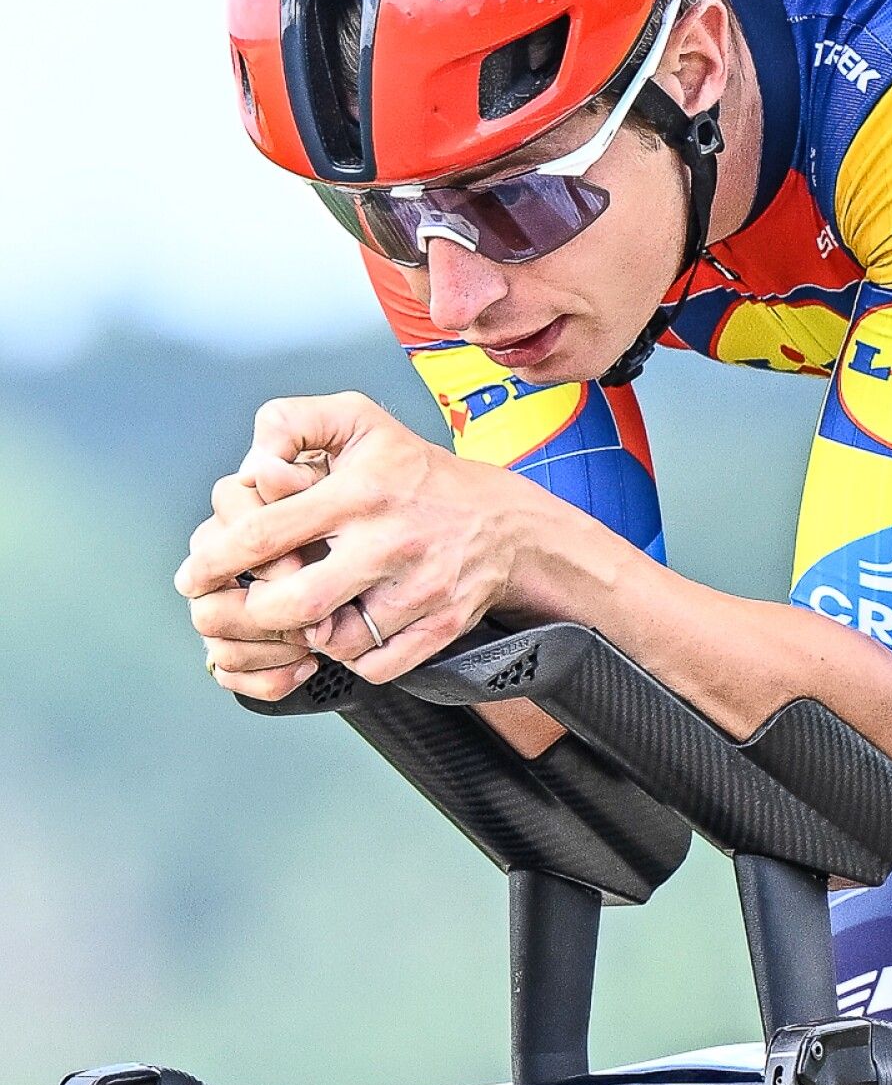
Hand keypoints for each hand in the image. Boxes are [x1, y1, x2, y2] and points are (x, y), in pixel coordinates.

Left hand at [175, 392, 545, 684]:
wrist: (503, 521)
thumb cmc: (414, 471)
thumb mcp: (356, 419)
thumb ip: (289, 422)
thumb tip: (250, 471)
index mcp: (360, 491)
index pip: (265, 532)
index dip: (215, 561)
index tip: (195, 575)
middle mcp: (391, 542)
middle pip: (295, 604)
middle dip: (248, 616)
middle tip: (231, 611)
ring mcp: (420, 590)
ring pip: (334, 643)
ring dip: (303, 638)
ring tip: (295, 617)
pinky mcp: (440, 626)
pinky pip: (375, 666)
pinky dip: (350, 658)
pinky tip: (342, 631)